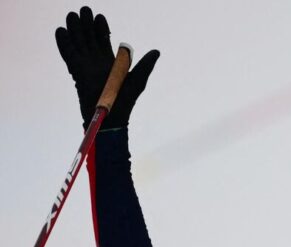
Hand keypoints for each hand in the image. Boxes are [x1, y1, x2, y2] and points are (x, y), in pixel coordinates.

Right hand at [55, 6, 159, 128]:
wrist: (112, 118)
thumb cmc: (126, 102)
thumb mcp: (138, 80)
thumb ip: (145, 65)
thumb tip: (156, 51)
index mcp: (111, 63)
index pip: (103, 41)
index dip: (100, 28)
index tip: (99, 16)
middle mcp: (96, 63)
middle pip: (89, 39)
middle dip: (85, 25)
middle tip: (83, 9)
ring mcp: (86, 68)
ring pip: (78, 44)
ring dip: (74, 30)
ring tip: (72, 15)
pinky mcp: (77, 73)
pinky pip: (68, 55)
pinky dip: (64, 43)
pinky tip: (61, 31)